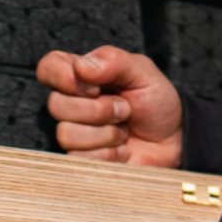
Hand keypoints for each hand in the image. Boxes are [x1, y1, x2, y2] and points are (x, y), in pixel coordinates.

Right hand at [36, 45, 183, 166]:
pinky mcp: (82, 160)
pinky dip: (109, 153)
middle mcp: (73, 103)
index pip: (48, 67)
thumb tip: (81, 66)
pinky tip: (122, 148)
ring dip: (106, 133)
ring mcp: (76, 133)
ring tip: (124, 130)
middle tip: (124, 109)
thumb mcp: (143, 72)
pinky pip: (80, 158)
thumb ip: (114, 61)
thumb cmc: (156, 103)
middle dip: (98, 109)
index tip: (94, 86)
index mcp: (82, 76)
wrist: (173, 141)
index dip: (62, 76)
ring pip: (67, 134)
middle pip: (56, 105)